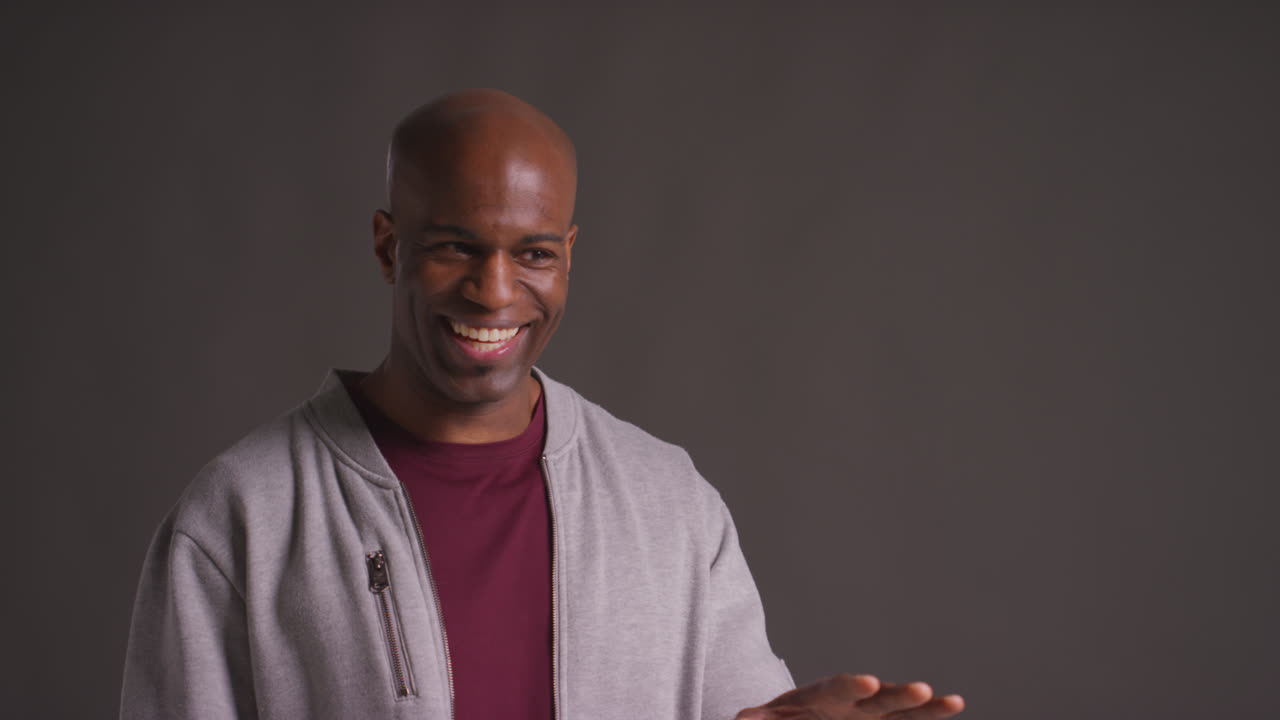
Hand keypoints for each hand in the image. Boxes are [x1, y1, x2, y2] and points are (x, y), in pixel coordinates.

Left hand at [736, 673, 963, 718]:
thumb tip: (741, 718)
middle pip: (875, 699)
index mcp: (816, 698)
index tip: (869, 683)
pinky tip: (955, 702)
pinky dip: (929, 715)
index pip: (834, 689)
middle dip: (897, 695)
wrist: (799, 717)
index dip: (851, 687)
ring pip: (899, 709)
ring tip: (951, 701)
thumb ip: (759, 719)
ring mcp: (867, 714)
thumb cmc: (781, 718)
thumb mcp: (766, 718)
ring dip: (923, 707)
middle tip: (921, 689)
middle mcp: (848, 702)